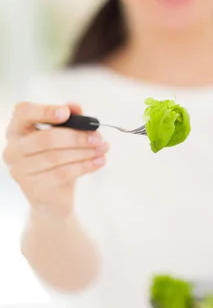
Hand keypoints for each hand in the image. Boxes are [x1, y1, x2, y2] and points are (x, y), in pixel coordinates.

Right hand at [2, 101, 108, 218]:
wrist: (50, 199)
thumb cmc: (54, 163)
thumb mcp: (61, 139)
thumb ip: (68, 120)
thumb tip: (76, 107)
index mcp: (17, 130)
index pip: (23, 112)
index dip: (45, 110)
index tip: (66, 112)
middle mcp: (13, 150)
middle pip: (46, 138)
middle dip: (77, 137)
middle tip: (98, 137)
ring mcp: (21, 171)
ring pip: (57, 157)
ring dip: (85, 152)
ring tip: (103, 149)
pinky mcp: (34, 188)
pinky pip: (63, 174)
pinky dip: (84, 166)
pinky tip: (98, 162)